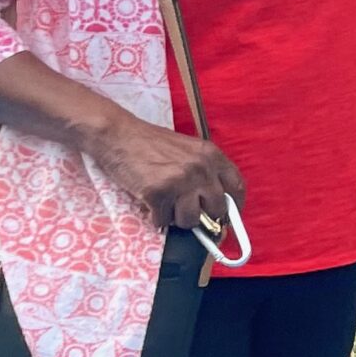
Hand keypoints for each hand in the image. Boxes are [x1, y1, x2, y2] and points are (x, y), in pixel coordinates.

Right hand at [94, 115, 245, 232]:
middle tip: (187, 212)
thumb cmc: (149, 143)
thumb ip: (204, 171)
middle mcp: (200, 168)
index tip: (227, 217)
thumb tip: (216, 203)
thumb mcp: (188, 150)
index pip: (237, 187)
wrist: (118, 135)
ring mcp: (180, 181)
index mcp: (211, 155)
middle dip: (203, 217)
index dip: (234, 207)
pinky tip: (149, 203)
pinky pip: (163, 221)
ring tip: (165, 204)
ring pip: (190, 220)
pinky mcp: (158, 192)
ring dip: (176, 219)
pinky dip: (155, 217)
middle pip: (217, 210)